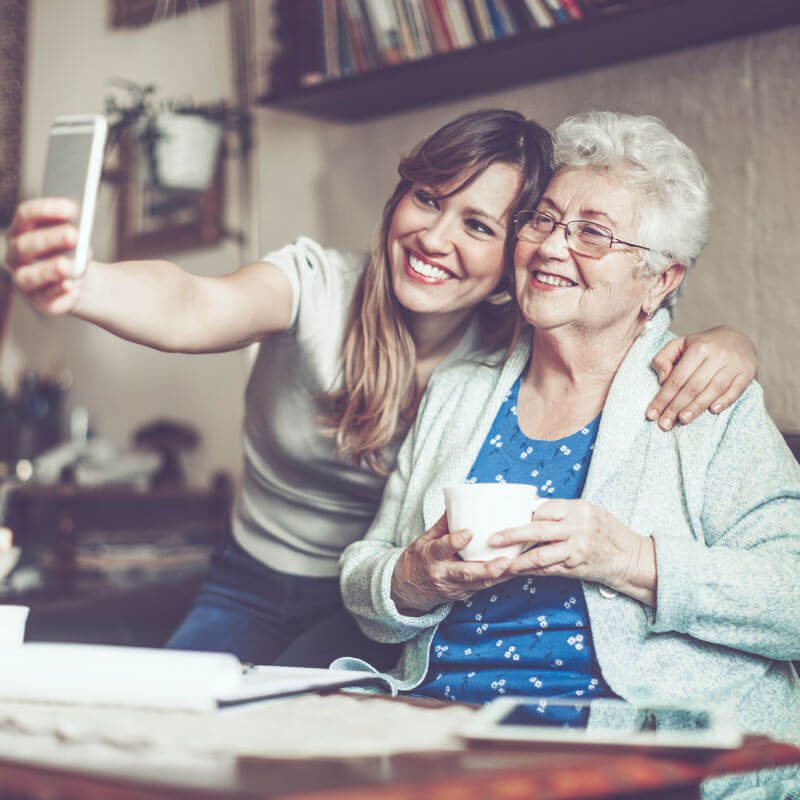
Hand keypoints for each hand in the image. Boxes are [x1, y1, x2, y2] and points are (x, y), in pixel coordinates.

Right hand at [4, 197, 84, 314]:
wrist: (80, 277)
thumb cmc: (73, 249)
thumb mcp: (74, 236)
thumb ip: (73, 230)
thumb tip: (79, 231)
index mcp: (22, 231)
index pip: (26, 215)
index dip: (46, 209)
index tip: (72, 207)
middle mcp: (16, 255)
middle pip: (26, 245)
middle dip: (49, 239)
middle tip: (74, 234)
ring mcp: (24, 280)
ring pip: (29, 277)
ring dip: (48, 270)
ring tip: (67, 266)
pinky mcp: (39, 302)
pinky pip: (47, 301)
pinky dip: (60, 295)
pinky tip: (73, 289)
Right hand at [391, 513, 511, 614]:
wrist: (408, 589)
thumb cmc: (419, 559)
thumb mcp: (425, 538)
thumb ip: (443, 523)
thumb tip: (457, 500)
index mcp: (430, 556)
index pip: (441, 548)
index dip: (454, 542)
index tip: (468, 533)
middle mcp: (442, 574)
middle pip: (466, 573)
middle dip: (486, 569)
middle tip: (504, 561)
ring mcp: (454, 587)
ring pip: (479, 584)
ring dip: (498, 576)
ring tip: (515, 567)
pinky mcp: (463, 594)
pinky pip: (483, 588)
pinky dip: (499, 580)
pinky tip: (513, 572)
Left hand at [489, 500, 656, 605]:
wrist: (631, 558)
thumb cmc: (608, 531)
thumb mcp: (590, 512)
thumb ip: (563, 510)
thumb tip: (531, 509)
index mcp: (579, 508)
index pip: (543, 509)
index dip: (523, 514)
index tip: (507, 517)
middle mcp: (577, 528)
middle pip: (537, 530)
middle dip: (511, 534)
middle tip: (493, 538)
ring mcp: (577, 549)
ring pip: (540, 555)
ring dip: (517, 559)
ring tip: (501, 561)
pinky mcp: (576, 568)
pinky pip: (548, 570)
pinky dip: (530, 571)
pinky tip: (517, 570)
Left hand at [647, 326, 756, 429]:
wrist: (737, 337)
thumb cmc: (702, 345)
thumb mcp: (680, 344)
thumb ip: (664, 358)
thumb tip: (662, 379)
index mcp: (699, 348)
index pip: (677, 378)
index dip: (663, 397)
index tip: (652, 414)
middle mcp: (718, 355)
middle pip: (694, 386)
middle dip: (676, 407)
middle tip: (664, 424)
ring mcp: (734, 364)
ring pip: (714, 390)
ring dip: (697, 407)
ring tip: (683, 420)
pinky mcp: (748, 372)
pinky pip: (736, 390)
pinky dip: (725, 401)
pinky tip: (712, 411)